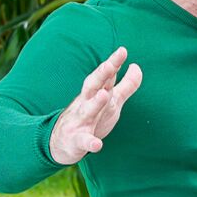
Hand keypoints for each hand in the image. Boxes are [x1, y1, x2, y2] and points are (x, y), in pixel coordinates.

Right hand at [49, 46, 141, 164]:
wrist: (60, 143)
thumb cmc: (90, 118)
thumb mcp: (110, 101)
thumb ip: (125, 85)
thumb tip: (136, 66)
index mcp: (96, 94)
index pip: (105, 76)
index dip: (113, 63)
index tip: (123, 50)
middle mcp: (86, 104)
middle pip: (93, 87)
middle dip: (101, 75)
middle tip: (110, 64)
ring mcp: (80, 121)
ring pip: (88, 110)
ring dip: (95, 103)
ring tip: (104, 95)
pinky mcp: (77, 140)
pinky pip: (83, 141)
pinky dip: (89, 143)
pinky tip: (97, 145)